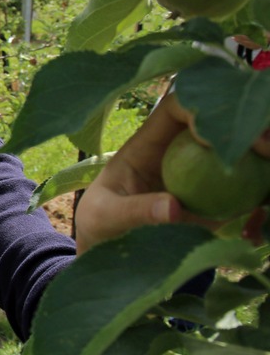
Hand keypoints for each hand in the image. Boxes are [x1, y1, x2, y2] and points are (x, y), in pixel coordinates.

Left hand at [76, 93, 269, 252]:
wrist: (109, 247)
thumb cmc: (100, 223)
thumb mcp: (107, 218)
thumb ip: (136, 211)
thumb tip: (174, 208)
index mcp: (149, 143)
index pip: (177, 108)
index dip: (199, 108)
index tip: (212, 138)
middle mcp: (182, 150)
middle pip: (220, 122)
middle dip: (248, 124)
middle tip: (266, 148)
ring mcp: (205, 171)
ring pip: (242, 151)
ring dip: (264, 156)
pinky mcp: (221, 197)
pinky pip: (251, 187)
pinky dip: (263, 195)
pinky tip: (260, 222)